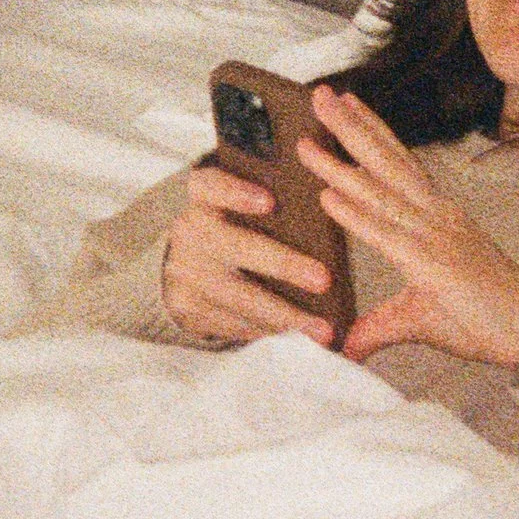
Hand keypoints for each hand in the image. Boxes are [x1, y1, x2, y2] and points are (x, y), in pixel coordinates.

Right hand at [160, 156, 339, 346]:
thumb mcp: (241, 204)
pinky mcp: (187, 308)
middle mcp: (189, 231)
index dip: (236, 192)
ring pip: (237, 296)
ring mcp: (184, 273)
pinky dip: (267, 330)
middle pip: (234, 246)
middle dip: (282, 264)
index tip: (270, 202)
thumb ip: (276, 197)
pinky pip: (232, 322)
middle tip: (324, 280)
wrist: (184, 264)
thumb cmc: (235, 226)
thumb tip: (334, 190)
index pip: (211, 185)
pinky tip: (297, 334)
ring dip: (284, 314)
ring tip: (323, 328)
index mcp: (204, 196)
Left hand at [297, 86, 518, 380]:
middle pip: (386, 163)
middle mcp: (437, 217)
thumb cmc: (492, 320)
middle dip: (351, 126)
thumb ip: (378, 327)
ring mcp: (436, 237)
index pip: (399, 167)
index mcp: (439, 219)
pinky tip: (328, 194)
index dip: (371, 134)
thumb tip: (347, 345)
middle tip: (319, 93)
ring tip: (311, 133)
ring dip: (342, 158)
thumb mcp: (421, 319)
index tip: (346, 105)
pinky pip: (387, 235)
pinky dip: (356, 213)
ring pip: (381, 189)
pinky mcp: (434, 265)